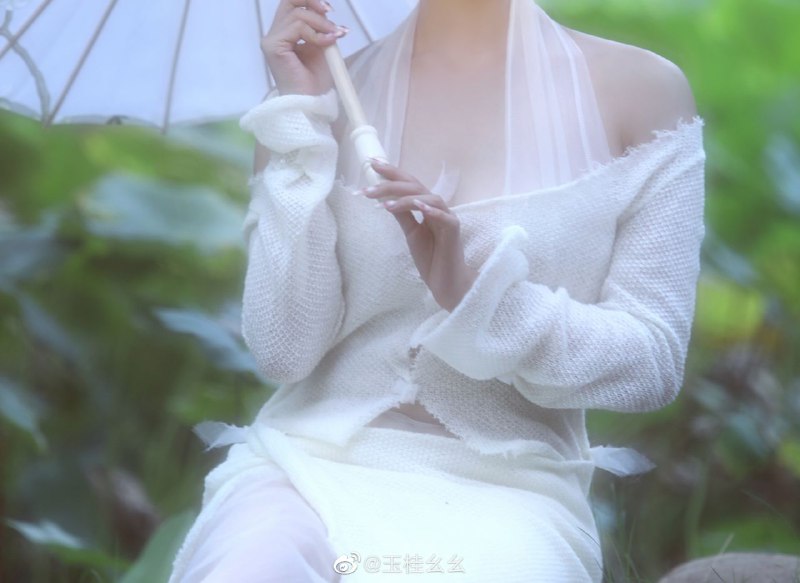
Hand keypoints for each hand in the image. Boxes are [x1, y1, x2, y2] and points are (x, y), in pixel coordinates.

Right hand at [261, 0, 347, 95]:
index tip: (331, 13)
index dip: (312, 2)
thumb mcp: (322, 48)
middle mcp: (275, 34)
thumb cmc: (315, 82)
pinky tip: (327, 42)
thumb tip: (327, 13)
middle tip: (331, 13)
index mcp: (284, 34)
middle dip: (313, 2)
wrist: (310, 103)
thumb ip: (321, 29)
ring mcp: (272, 40)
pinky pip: (297, 27)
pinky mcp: (274, 46)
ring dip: (321, 23)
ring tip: (335, 35)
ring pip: (297, 14)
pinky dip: (316, 33)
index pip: (293, 5)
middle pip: (289, 1)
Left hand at [358, 159, 479, 311]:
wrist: (445, 281)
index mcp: (426, 206)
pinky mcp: (454, 231)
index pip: (408, 184)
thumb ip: (402, 215)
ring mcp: (447, 217)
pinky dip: (432, 210)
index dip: (392, 173)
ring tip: (385, 205)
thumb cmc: (431, 257)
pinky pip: (445, 217)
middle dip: (392, 183)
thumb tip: (386, 198)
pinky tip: (419, 207)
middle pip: (416, 186)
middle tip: (369, 187)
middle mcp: (437, 207)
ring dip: (406, 199)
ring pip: (429, 198)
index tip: (372, 163)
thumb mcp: (411, 233)